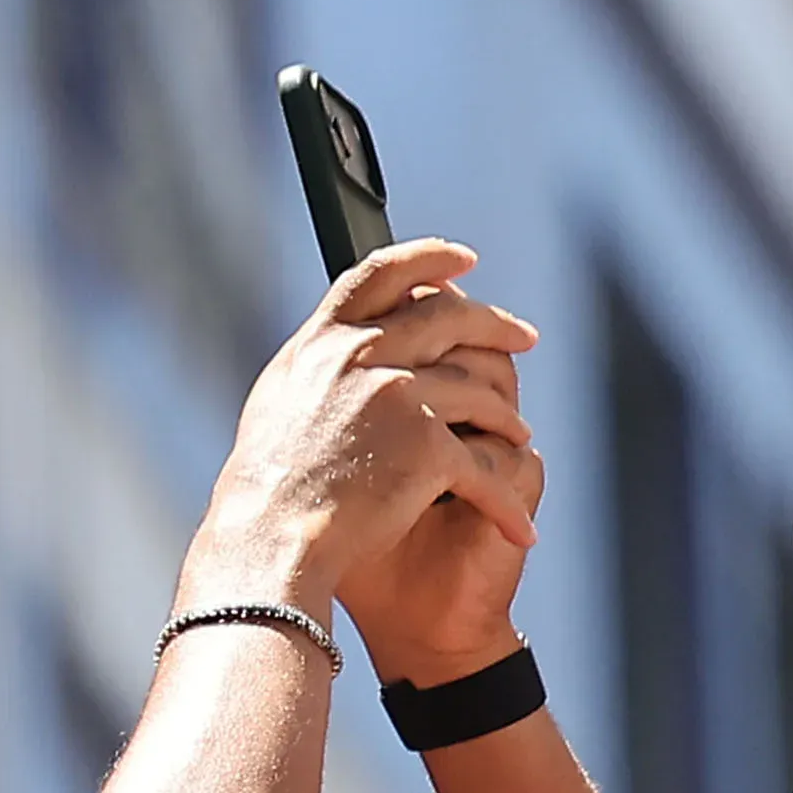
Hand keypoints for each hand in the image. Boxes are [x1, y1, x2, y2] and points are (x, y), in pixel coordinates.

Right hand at [203, 237, 542, 653]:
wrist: (269, 535)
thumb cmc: (268, 485)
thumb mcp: (281, 401)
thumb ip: (320, 364)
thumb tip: (344, 336)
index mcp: (324, 342)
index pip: (379, 275)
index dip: (426, 258)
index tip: (463, 258)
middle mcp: (361, 356)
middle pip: (447, 316)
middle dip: (494, 324)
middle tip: (524, 336)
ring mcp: (398, 395)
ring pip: (479, 389)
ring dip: (506, 417)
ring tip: (518, 434)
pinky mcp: (429, 444)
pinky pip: (485, 468)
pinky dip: (505, 503)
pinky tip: (520, 525)